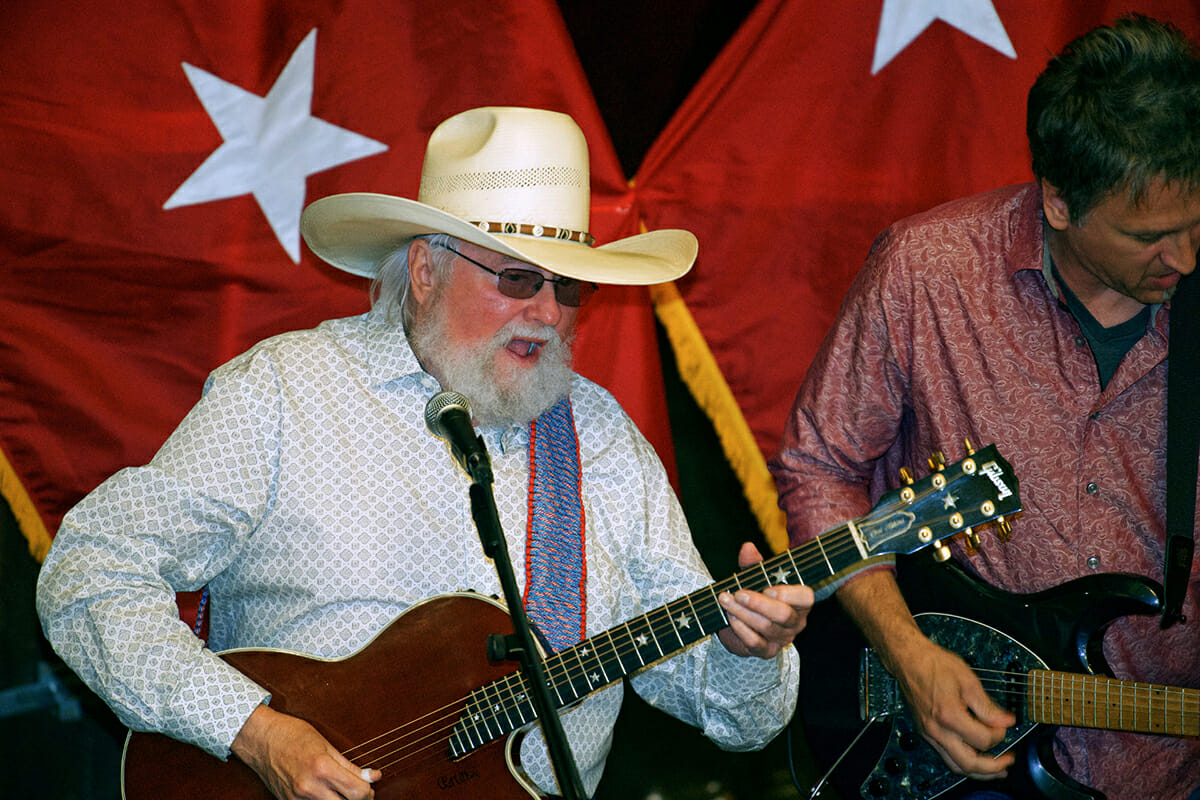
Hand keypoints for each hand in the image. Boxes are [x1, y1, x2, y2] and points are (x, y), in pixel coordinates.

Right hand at [231, 705, 380, 799]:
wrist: (261, 739)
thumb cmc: (292, 735)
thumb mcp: (326, 745)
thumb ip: (351, 766)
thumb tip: (373, 776)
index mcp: (322, 768)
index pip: (357, 792)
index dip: (368, 791)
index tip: (369, 785)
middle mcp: (310, 787)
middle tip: (358, 791)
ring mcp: (297, 798)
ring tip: (341, 792)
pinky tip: (325, 794)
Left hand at [717, 541, 813, 657]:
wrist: (739, 622)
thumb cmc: (754, 594)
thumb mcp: (754, 576)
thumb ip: (753, 563)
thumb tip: (747, 548)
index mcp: (799, 601)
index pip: (806, 598)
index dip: (788, 594)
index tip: (767, 587)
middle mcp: (796, 622)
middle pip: (783, 614)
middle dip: (758, 603)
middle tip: (738, 593)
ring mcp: (783, 638)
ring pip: (766, 627)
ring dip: (743, 613)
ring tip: (727, 601)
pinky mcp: (767, 651)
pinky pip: (755, 642)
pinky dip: (741, 628)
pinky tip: (730, 617)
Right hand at [893, 640, 1015, 778]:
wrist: (908, 660)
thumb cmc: (934, 665)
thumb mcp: (968, 680)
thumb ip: (988, 706)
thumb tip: (1006, 721)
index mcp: (948, 716)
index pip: (983, 740)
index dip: (999, 734)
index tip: (1005, 723)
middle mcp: (936, 730)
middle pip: (969, 764)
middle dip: (993, 768)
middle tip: (1008, 761)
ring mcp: (929, 734)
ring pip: (956, 766)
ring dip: (979, 772)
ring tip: (996, 770)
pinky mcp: (926, 733)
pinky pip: (947, 757)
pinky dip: (964, 762)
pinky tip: (976, 756)